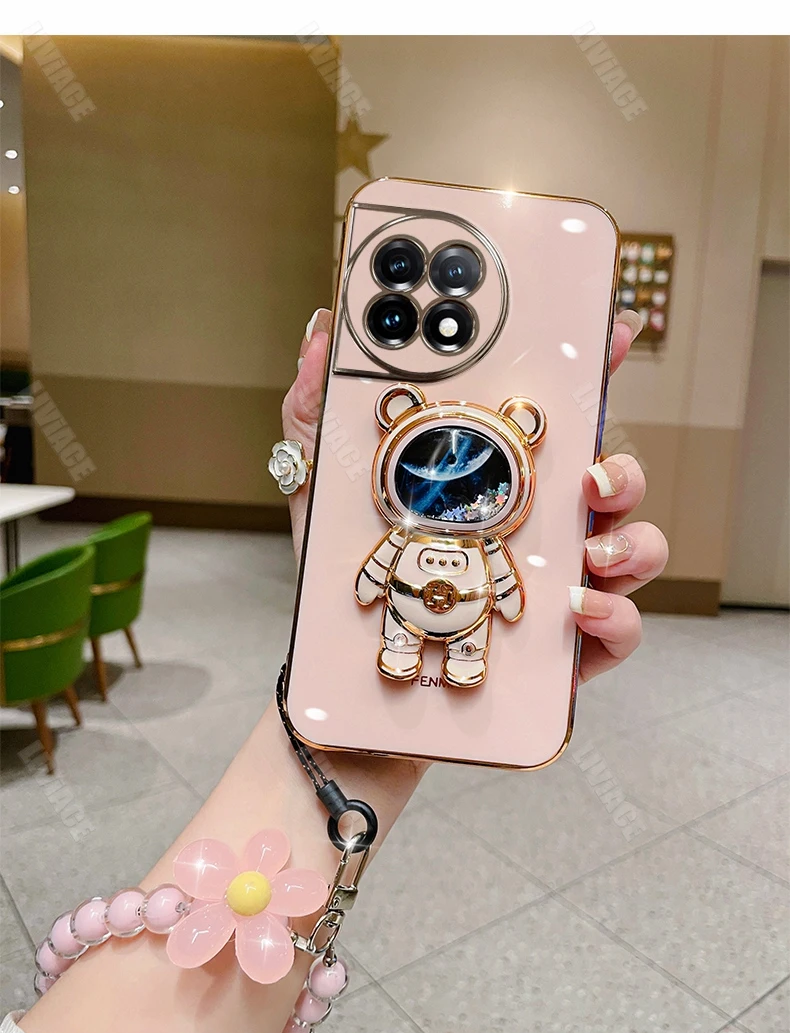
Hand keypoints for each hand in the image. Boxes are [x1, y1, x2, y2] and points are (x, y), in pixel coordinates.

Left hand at [283, 308, 666, 690]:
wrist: (346, 691)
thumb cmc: (339, 589)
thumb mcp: (320, 493)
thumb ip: (315, 412)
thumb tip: (322, 333)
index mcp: (494, 484)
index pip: (556, 424)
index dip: (594, 374)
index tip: (613, 335)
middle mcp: (537, 530)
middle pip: (612, 484)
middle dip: (621, 470)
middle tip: (591, 477)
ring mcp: (557, 589)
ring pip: (634, 550)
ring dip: (632, 543)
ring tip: (592, 551)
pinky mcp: (563, 653)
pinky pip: (618, 630)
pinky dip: (613, 617)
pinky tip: (577, 610)